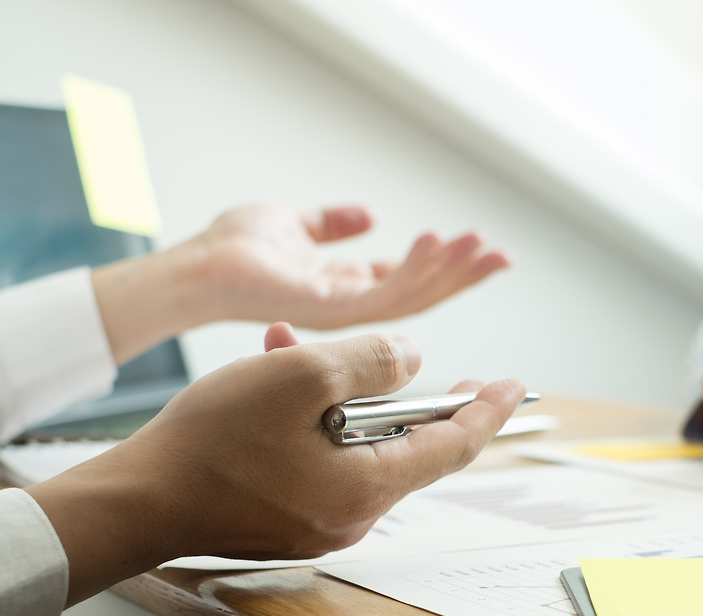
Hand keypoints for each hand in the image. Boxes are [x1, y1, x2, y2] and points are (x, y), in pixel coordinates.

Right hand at [27, 324, 524, 604]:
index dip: (486, 410)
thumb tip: (409, 359)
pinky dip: (307, 422)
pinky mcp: (288, 523)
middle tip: (389, 353)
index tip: (513, 383)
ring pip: (350, 444)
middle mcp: (353, 516)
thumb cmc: (211, 443)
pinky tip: (270, 385)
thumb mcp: (299, 377)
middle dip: (381, 385)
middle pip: (397, 441)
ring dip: (331, 395)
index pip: (453, 446)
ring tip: (286, 352)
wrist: (134, 504)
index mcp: (369, 488)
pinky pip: (319, 461)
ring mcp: (319, 525)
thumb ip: (370, 361)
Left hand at [92, 203, 509, 362]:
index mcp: (346, 288)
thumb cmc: (232, 249)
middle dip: (463, 275)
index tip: (479, 247)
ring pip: (413, 297)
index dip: (445, 266)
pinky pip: (386, 294)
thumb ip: (332, 223)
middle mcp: (351, 306)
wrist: (200, 268)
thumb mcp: (294, 224)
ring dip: (450, 271)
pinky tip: (436, 242)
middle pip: (422, 293)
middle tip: (502, 256)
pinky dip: (415, 268)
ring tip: (481, 247)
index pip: (408, 280)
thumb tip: (371, 214)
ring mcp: (344, 313)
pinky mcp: (333, 311)